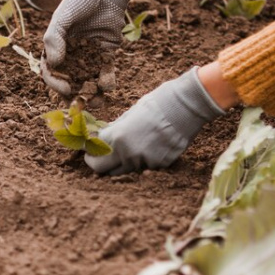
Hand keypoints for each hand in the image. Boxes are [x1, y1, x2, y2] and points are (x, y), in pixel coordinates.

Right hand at [41, 0, 139, 96]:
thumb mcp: (62, 17)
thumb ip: (54, 39)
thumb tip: (54, 64)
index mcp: (55, 47)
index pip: (51, 71)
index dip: (55, 82)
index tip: (65, 88)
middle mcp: (71, 54)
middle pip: (69, 80)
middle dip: (74, 94)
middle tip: (80, 104)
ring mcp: (89, 55)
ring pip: (87, 79)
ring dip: (91, 92)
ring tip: (96, 102)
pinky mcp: (106, 53)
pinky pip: (105, 71)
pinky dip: (106, 80)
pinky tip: (108, 85)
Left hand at [85, 68, 225, 174]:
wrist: (185, 107)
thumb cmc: (155, 105)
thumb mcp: (128, 115)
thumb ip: (114, 131)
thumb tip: (101, 138)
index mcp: (117, 138)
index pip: (93, 154)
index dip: (89, 152)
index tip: (90, 151)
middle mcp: (128, 154)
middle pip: (103, 169)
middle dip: (99, 163)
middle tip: (100, 157)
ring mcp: (145, 162)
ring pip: (124, 169)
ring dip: (122, 162)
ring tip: (130, 145)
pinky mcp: (159, 165)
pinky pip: (144, 167)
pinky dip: (142, 160)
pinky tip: (149, 145)